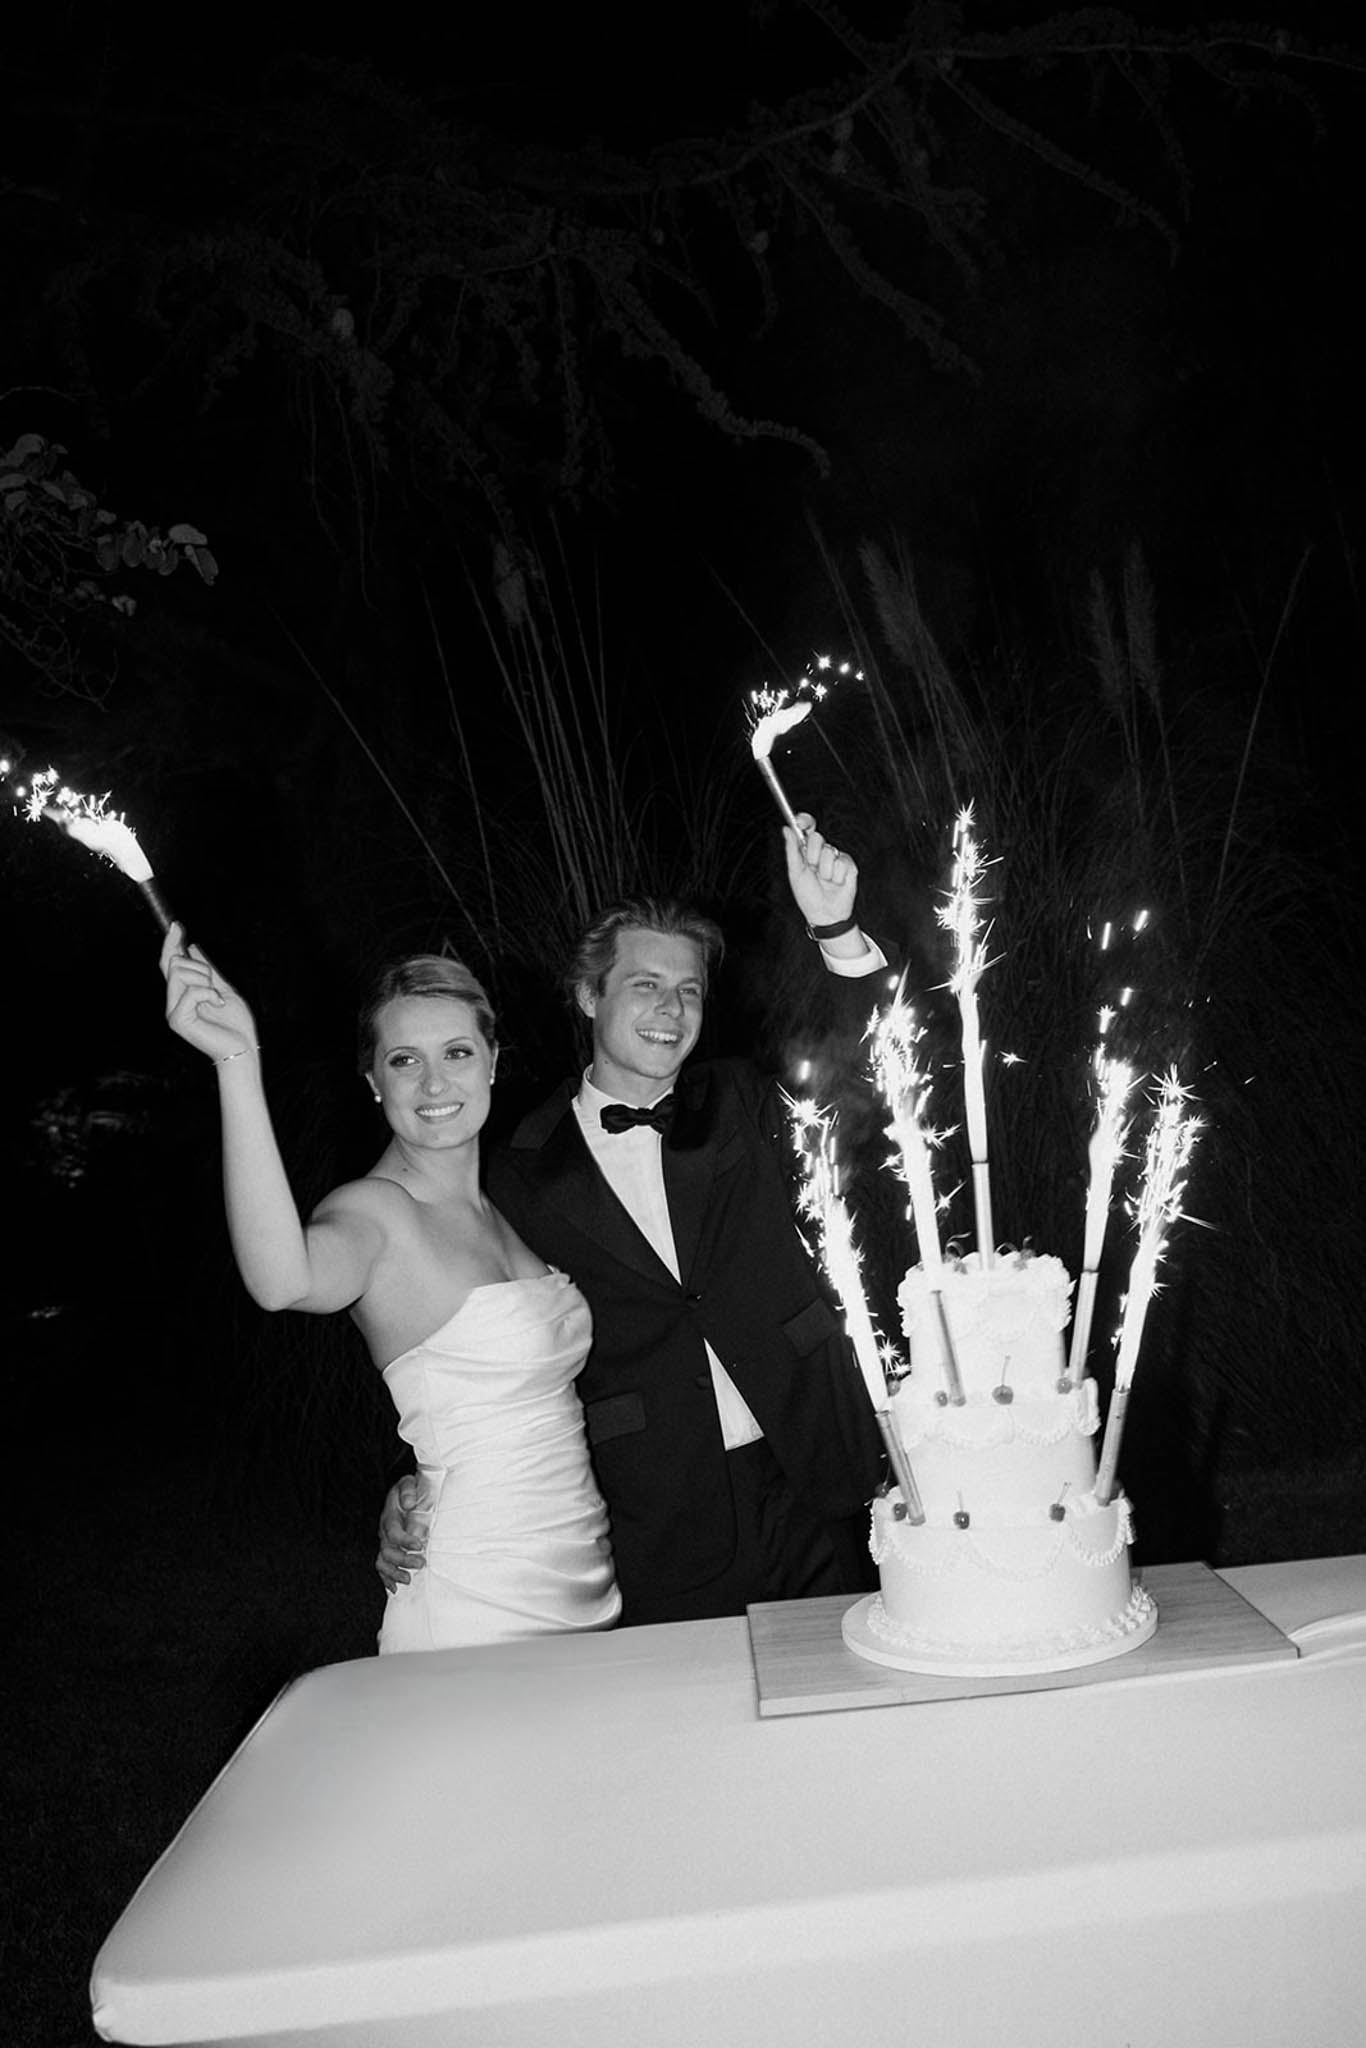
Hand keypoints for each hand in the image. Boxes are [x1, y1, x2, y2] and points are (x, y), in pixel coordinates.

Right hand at [161, 922, 258, 1063]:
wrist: (243, 1049)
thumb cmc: (235, 1024)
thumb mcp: (223, 989)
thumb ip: (208, 971)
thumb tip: (193, 947)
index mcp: (182, 994)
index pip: (169, 964)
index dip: (171, 943)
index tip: (176, 925)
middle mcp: (173, 1002)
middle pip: (173, 963)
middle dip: (199, 967)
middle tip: (215, 986)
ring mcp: (173, 1012)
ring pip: (179, 973)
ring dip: (205, 980)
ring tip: (216, 999)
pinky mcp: (177, 1020)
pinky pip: (190, 991)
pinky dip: (208, 993)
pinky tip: (217, 1005)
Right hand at [375, 1473, 428, 1592]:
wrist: (400, 1492)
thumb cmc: (407, 1489)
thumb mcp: (407, 1483)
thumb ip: (408, 1491)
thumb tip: (409, 1503)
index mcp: (389, 1518)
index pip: (394, 1533)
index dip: (405, 1541)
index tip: (419, 1545)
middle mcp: (384, 1532)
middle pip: (388, 1551)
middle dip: (403, 1560)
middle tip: (421, 1564)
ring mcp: (383, 1542)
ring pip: (382, 1562)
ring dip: (394, 1573)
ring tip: (408, 1580)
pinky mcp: (386, 1549)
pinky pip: (382, 1566)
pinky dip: (386, 1579)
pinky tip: (395, 1588)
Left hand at [783, 811, 858, 931]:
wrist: (824, 914)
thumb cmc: (808, 895)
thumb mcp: (795, 873)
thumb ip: (792, 850)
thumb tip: (786, 829)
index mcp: (807, 851)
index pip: (807, 829)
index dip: (804, 821)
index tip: (800, 821)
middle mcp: (822, 851)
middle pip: (817, 837)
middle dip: (811, 854)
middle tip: (812, 868)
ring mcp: (836, 858)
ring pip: (829, 851)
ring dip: (824, 870)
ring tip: (825, 881)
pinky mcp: (849, 866)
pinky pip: (841, 863)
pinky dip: (836, 877)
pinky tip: (835, 884)